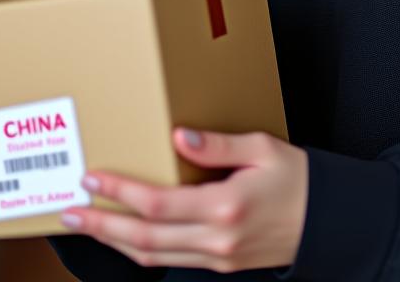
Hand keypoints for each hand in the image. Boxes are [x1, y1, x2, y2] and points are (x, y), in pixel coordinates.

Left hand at [58, 126, 307, 273]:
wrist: (329, 222)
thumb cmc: (299, 179)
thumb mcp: (262, 148)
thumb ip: (217, 144)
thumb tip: (177, 135)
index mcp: (225, 206)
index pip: (156, 204)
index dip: (119, 192)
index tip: (92, 178)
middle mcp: (216, 239)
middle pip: (143, 239)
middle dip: (101, 225)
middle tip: (69, 211)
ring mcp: (216, 257)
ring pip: (152, 256)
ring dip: (114, 241)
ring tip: (86, 224)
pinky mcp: (220, 264)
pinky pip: (170, 260)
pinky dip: (141, 249)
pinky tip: (125, 236)